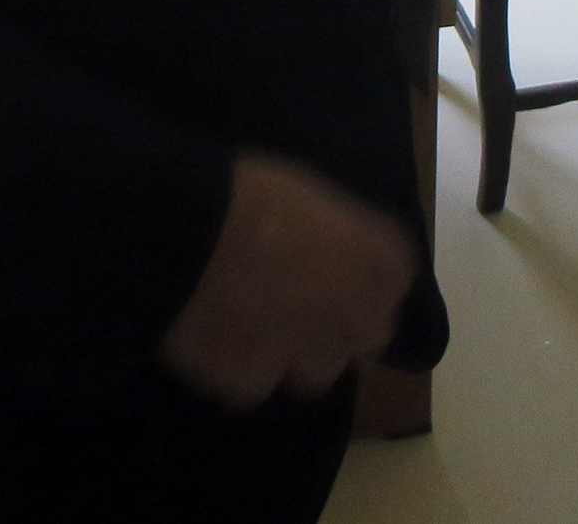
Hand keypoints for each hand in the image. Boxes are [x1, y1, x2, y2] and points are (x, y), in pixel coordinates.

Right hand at [154, 151, 418, 408]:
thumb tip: (323, 245)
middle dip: (342, 324)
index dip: (363, 277)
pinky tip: (214, 339)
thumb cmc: (248, 193)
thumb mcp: (309, 196)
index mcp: (379, 259)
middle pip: (369, 334)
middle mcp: (358, 317)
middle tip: (302, 303)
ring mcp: (309, 359)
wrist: (184, 235)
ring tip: (257, 326)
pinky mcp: (255, 385)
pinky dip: (239, 367)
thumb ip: (333, 233)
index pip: (393, 280)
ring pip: (317, 371)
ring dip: (297, 353)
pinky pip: (255, 383)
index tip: (336, 266)